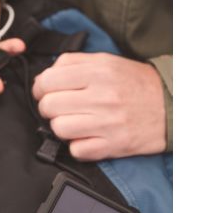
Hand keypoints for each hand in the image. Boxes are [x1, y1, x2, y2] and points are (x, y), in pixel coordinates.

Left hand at [32, 52, 165, 159]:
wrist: (172, 105)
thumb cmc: (135, 83)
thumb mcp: (107, 62)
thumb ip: (73, 63)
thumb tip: (44, 77)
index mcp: (97, 71)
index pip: (47, 81)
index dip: (40, 88)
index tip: (45, 92)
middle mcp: (102, 96)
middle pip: (49, 106)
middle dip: (49, 108)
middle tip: (60, 108)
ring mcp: (107, 123)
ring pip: (59, 129)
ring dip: (61, 127)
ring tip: (74, 122)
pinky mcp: (113, 145)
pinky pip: (76, 150)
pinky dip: (77, 146)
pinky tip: (86, 136)